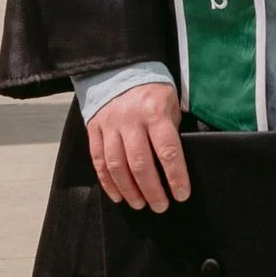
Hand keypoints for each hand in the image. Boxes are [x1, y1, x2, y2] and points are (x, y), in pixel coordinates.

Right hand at [84, 79, 190, 211]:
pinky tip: (118, 196)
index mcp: (154, 112)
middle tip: (160, 207)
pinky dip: (108, 182)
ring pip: (116, 165)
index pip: (167, 150)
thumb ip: (171, 131)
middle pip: (140, 163)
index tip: (182, 195)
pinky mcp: (93, 129)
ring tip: (140, 204)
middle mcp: (130, 120)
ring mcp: (109, 125)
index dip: (175, 176)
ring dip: (129, 190)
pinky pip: (98, 160)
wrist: (118, 69)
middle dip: (152, 190)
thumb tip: (175, 166)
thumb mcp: (170, 104)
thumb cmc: (152, 92)